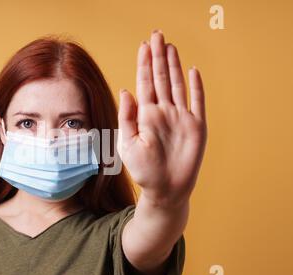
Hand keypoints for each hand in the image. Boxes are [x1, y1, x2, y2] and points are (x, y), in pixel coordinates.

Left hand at [117, 30, 206, 207]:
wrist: (165, 190)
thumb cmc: (143, 170)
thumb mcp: (127, 144)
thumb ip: (126, 117)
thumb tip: (125, 90)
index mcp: (146, 115)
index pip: (144, 83)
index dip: (144, 64)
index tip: (143, 46)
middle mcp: (163, 112)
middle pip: (160, 78)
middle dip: (158, 57)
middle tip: (157, 35)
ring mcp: (180, 118)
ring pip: (177, 85)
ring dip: (174, 66)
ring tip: (170, 47)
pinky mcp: (196, 127)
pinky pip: (197, 102)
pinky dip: (196, 87)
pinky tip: (193, 71)